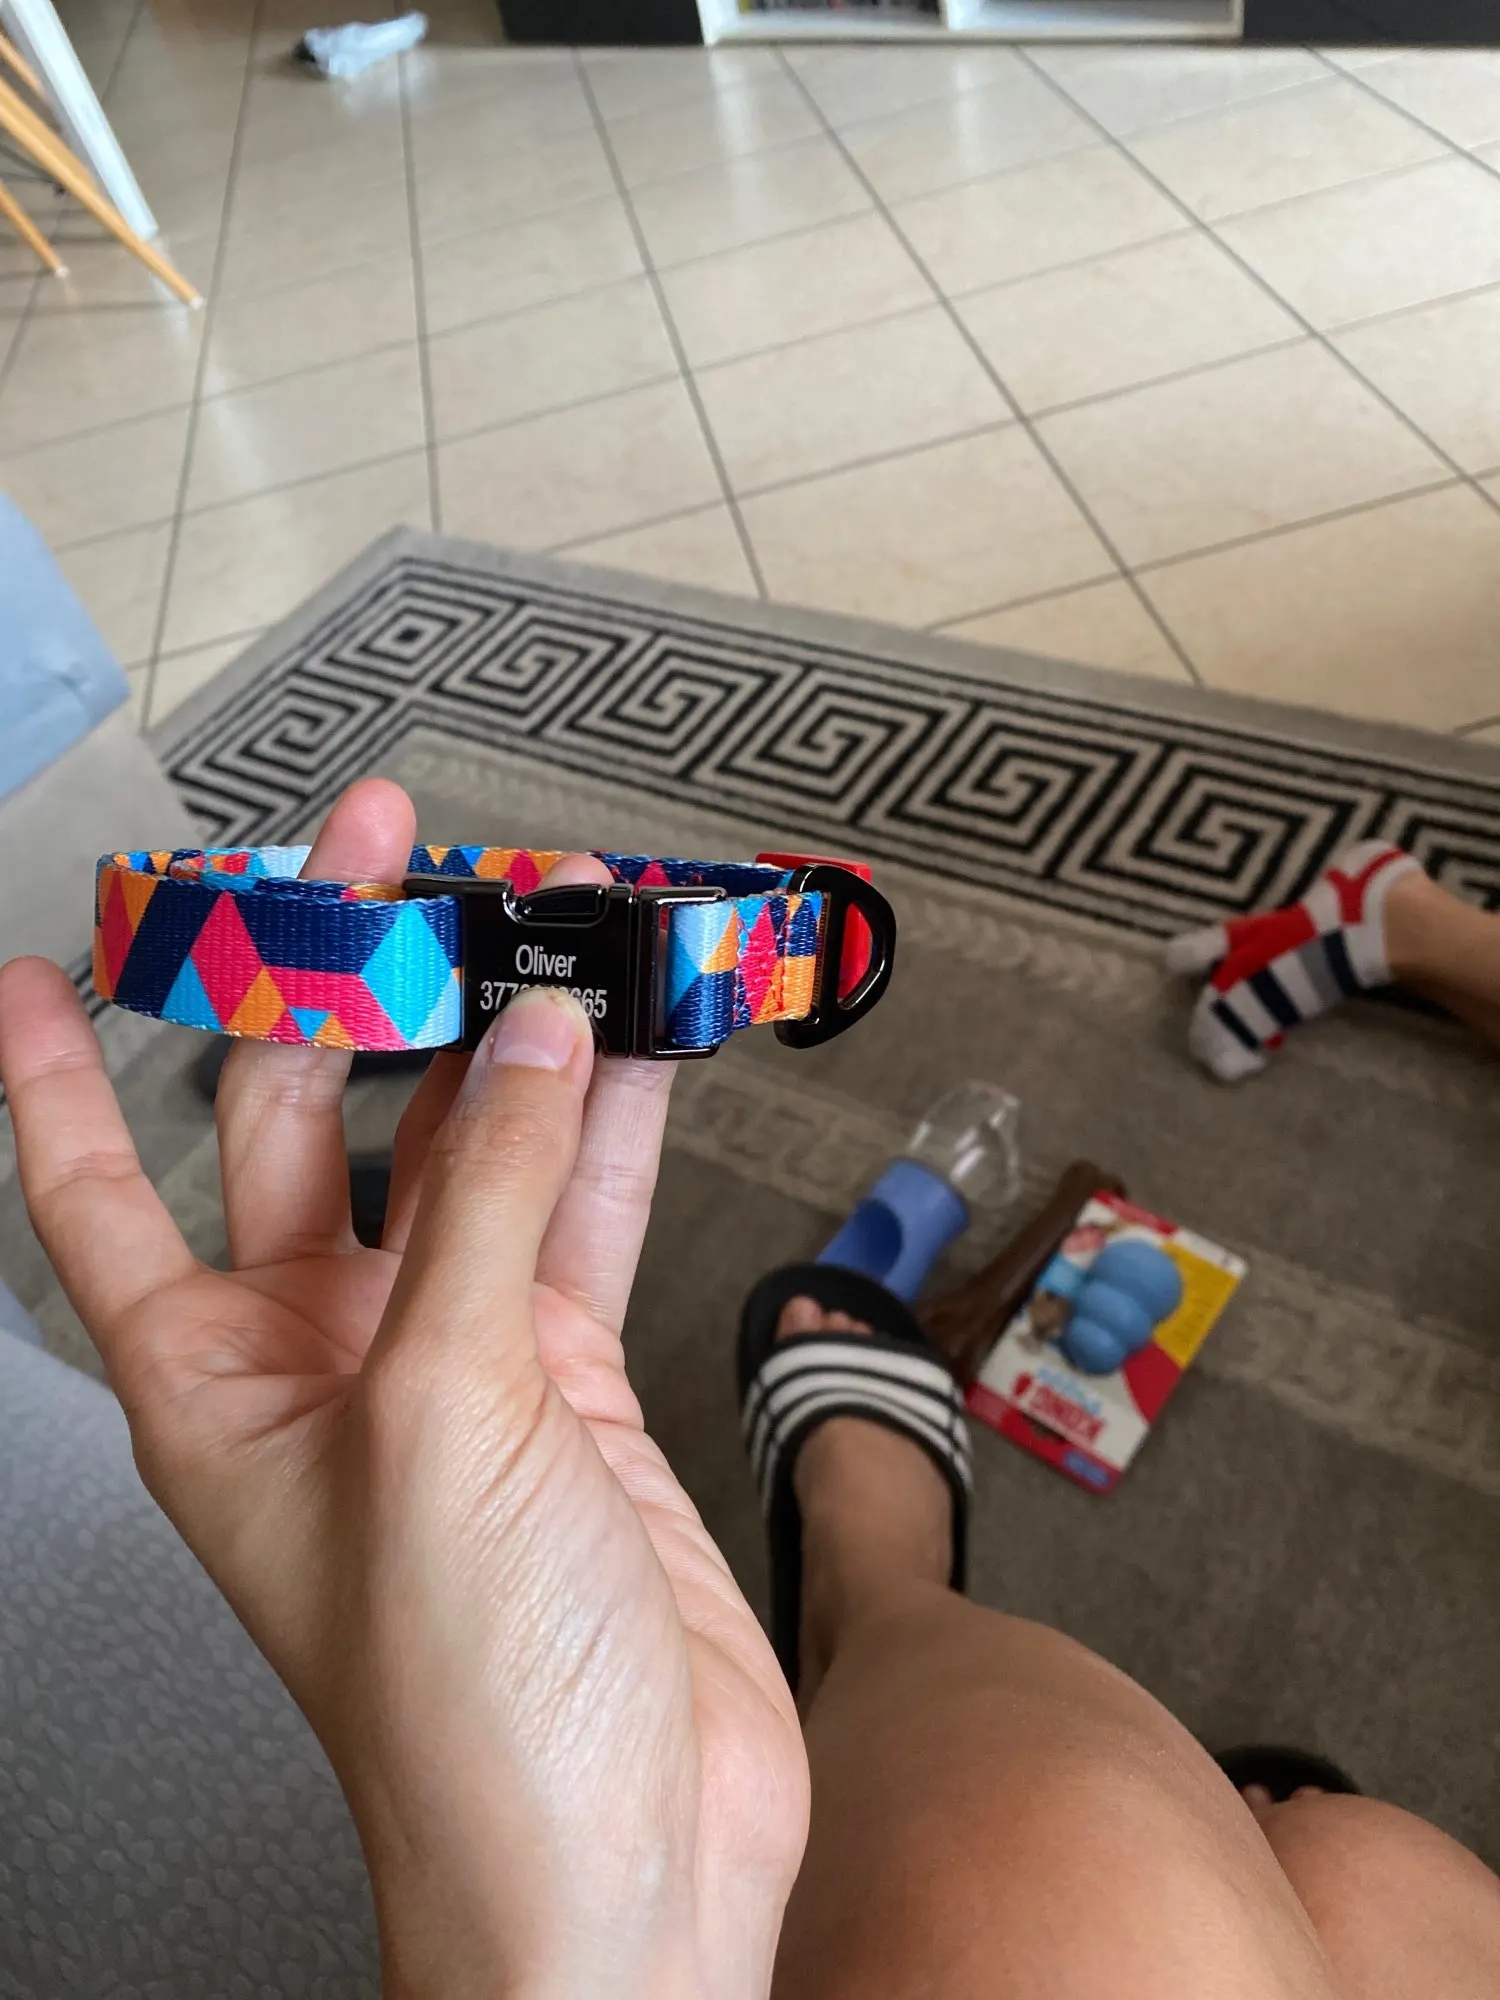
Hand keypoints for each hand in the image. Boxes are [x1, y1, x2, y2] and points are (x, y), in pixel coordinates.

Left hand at [0, 781, 808, 1999]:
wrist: (629, 1848)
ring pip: (465, 1149)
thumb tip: (533, 1044)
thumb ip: (488, 1208)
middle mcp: (324, 1357)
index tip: (39, 969)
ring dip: (503, 1032)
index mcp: (214, 1383)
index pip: (100, 1195)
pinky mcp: (570, 1380)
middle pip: (304, 1123)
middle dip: (342, 984)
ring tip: (539, 908)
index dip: (59, 1079)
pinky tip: (633, 1039)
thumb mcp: (440, 1416)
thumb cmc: (464, 1709)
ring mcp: (456, 1362)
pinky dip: (611, 1120)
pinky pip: (580, 1209)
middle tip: (380, 858)